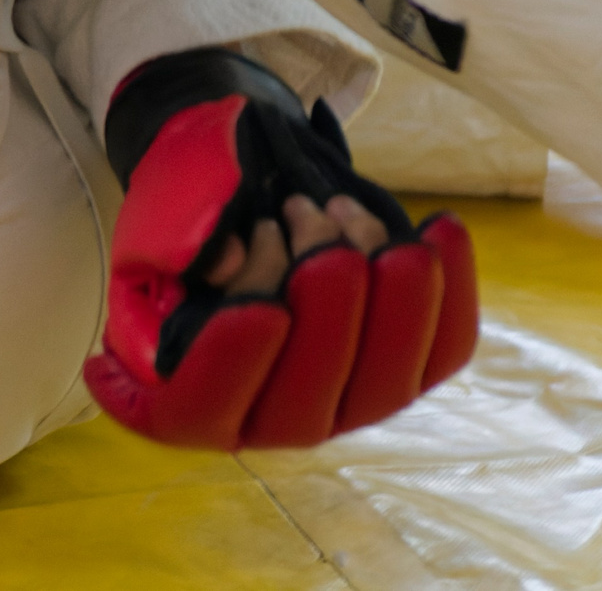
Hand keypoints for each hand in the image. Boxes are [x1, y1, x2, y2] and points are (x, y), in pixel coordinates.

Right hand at [82, 49, 478, 450]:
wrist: (233, 183)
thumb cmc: (181, 208)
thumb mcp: (150, 216)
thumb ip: (168, 238)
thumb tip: (231, 265)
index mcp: (179, 393)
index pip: (204, 404)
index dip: (235, 366)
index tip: (262, 308)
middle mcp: (265, 419)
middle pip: (310, 404)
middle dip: (326, 310)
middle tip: (315, 221)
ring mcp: (342, 404)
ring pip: (387, 382)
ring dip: (385, 292)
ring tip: (347, 211)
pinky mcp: (402, 371)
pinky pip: (442, 348)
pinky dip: (450, 287)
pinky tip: (440, 225)